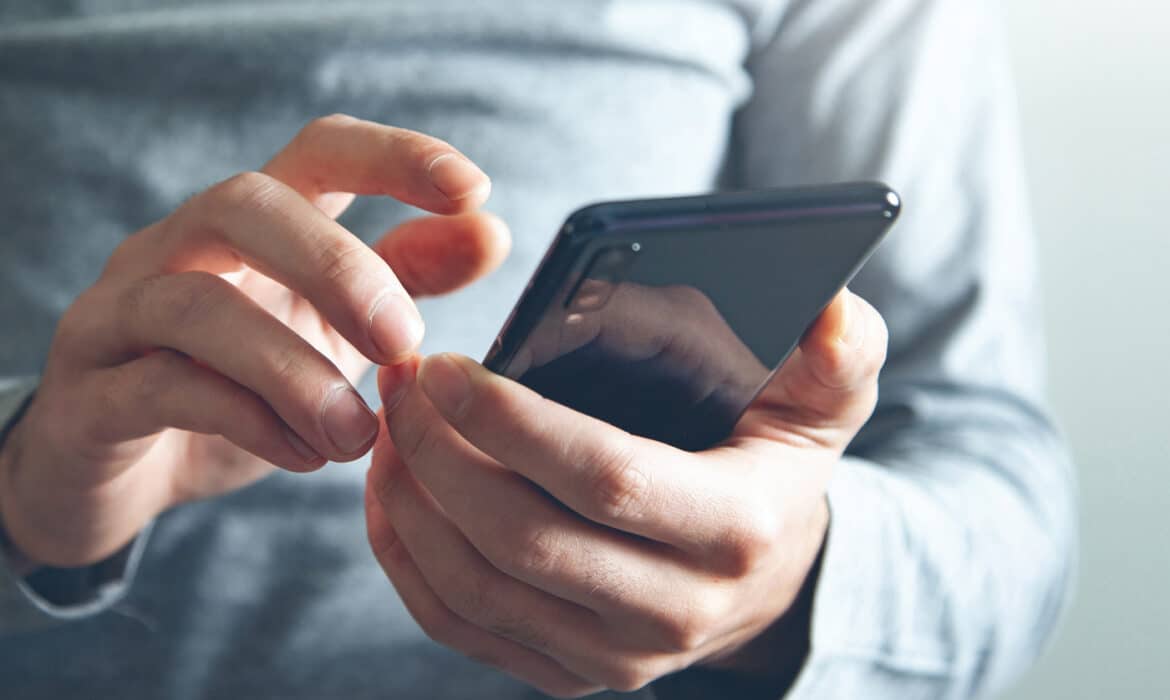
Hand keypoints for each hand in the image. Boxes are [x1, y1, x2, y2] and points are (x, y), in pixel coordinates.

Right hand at [0, 114, 509, 568]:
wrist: (126, 476)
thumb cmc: (239, 386)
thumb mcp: (333, 330)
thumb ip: (405, 279)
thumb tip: (491, 232)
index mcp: (249, 225)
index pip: (317, 151)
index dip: (394, 156)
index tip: (473, 189)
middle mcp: (176, 247)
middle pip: (245, 203)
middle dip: (337, 268)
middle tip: (403, 342)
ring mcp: (119, 314)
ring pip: (193, 303)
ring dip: (293, 370)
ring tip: (357, 434)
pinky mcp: (89, 393)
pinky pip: (160, 388)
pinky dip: (246, 421)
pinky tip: (305, 455)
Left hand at [366, 289, 886, 696]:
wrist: (769, 580)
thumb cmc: (778, 468)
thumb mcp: (826, 405)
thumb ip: (838, 356)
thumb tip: (833, 315)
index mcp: (734, 529)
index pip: (606, 477)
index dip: (515, 423)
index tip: (446, 366)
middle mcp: (675, 611)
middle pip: (524, 540)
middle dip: (441, 455)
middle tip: (400, 383)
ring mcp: (617, 657)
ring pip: (479, 589)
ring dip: (413, 503)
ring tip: (388, 426)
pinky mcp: (570, 674)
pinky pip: (463, 628)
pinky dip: (409, 560)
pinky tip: (392, 493)